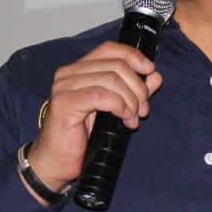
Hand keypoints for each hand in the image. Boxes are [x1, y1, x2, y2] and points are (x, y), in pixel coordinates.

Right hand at [26, 41, 162, 192]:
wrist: (56, 162)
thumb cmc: (81, 138)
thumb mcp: (113, 110)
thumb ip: (132, 91)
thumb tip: (155, 76)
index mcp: (78, 69)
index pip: (109, 48)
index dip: (133, 56)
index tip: (150, 72)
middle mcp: (68, 73)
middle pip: (115, 65)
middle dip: (137, 87)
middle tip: (143, 109)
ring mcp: (64, 87)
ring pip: (110, 79)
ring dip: (130, 100)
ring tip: (133, 120)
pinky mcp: (64, 103)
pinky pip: (100, 95)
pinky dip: (118, 105)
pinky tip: (123, 118)